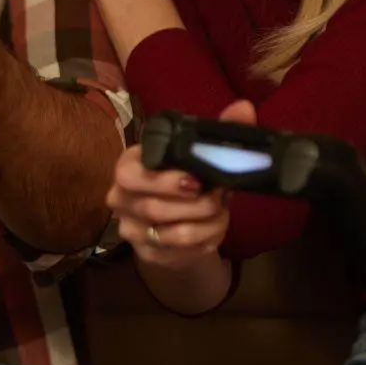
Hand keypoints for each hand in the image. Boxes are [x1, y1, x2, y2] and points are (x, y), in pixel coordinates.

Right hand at [109, 99, 255, 269]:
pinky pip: (183, 253)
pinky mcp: (149, 256)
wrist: (177, 225)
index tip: (196, 181)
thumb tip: (244, 108)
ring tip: (220, 212)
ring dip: (207, 223)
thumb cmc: (185, 182)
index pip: (129, 174)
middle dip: (198, 205)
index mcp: (128, 166)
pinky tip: (214, 229)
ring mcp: (132, 231)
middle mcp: (121, 199)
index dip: (163, 181)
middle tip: (219, 197)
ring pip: (173, 234)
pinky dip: (208, 240)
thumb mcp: (199, 156)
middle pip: (154, 208)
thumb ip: (220, 131)